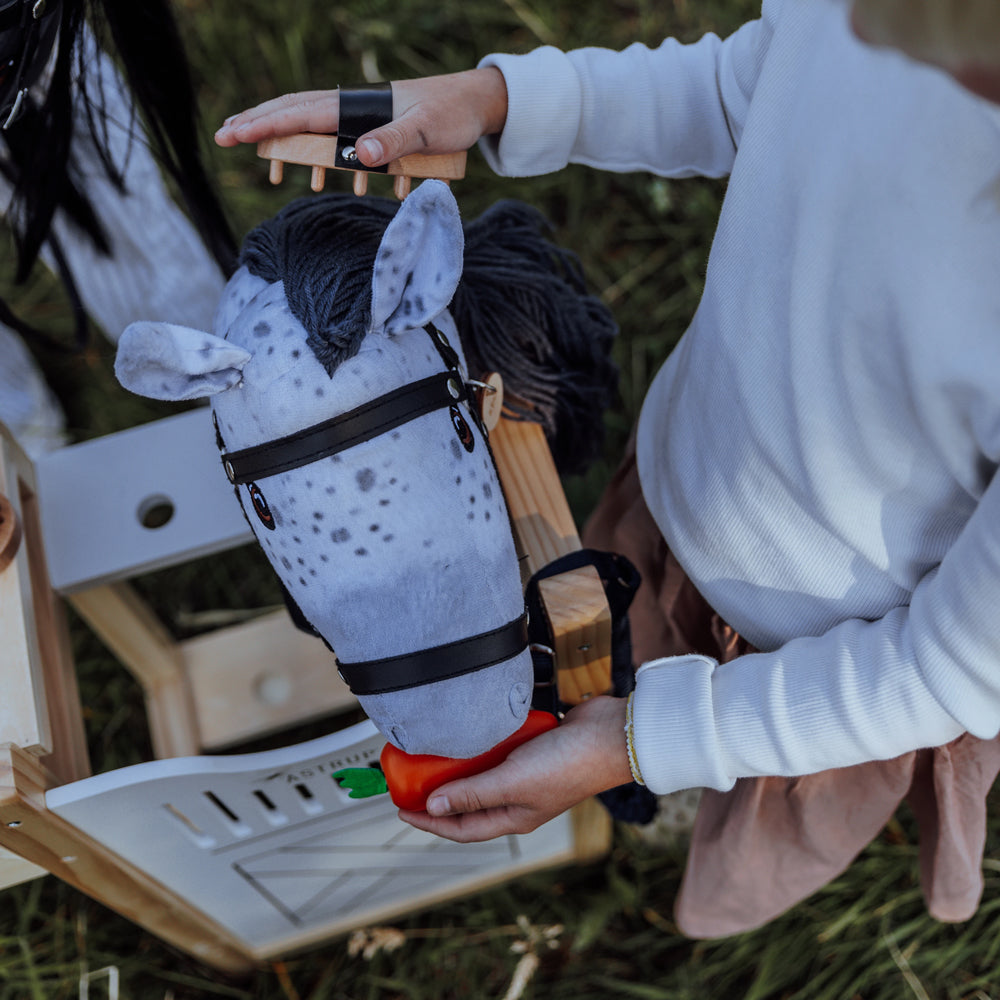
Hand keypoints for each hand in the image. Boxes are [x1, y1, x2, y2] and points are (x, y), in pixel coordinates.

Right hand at [214, 68, 507, 166]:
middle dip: (259, 124)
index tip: (232, 134)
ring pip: (311, 126)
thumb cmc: (452, 114)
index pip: (299, 115)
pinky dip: (322, 157)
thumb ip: (394, 141)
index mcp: (357, 106)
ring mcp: (362, 119)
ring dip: (283, 139)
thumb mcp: (426, 129)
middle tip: (224, 135)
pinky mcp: (375, 131)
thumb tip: (361, 156)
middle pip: (294, 113)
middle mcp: (353, 109)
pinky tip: (319, 179)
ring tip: (257, 154)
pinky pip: (339, 143)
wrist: (476, 103)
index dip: (264, 125)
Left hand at [398, 696, 631, 842]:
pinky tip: (474, 725)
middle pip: (468, 799)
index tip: (400, 806)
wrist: (611, 734)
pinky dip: (486, 739)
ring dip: (462, 761)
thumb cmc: (570, 765)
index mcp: (513, 817)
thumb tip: (432, 807)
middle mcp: (518, 798)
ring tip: (437, 747)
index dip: (429, 821)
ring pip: (484, 771)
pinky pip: (501, 746)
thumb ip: (472, 793)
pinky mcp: (534, 746)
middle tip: (412, 773)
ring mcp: (527, 772)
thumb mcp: (513, 782)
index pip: (460, 827)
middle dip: (439, 790)